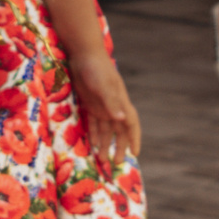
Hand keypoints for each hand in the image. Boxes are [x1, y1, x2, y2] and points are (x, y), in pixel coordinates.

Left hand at [67, 54, 141, 175]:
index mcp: (121, 103)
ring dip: (105, 144)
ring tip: (102, 159)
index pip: (131, 125)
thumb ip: (112, 102)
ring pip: (106, 130)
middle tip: (116, 163)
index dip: (134, 139)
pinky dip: (94, 134)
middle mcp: (113, 107)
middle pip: (119, 131)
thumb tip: (122, 119)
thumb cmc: (96, 69)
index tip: (135, 154)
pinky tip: (92, 144)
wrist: (83, 54)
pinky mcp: (90, 104)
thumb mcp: (103, 86)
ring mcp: (102, 106)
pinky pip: (94, 123)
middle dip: (119, 147)